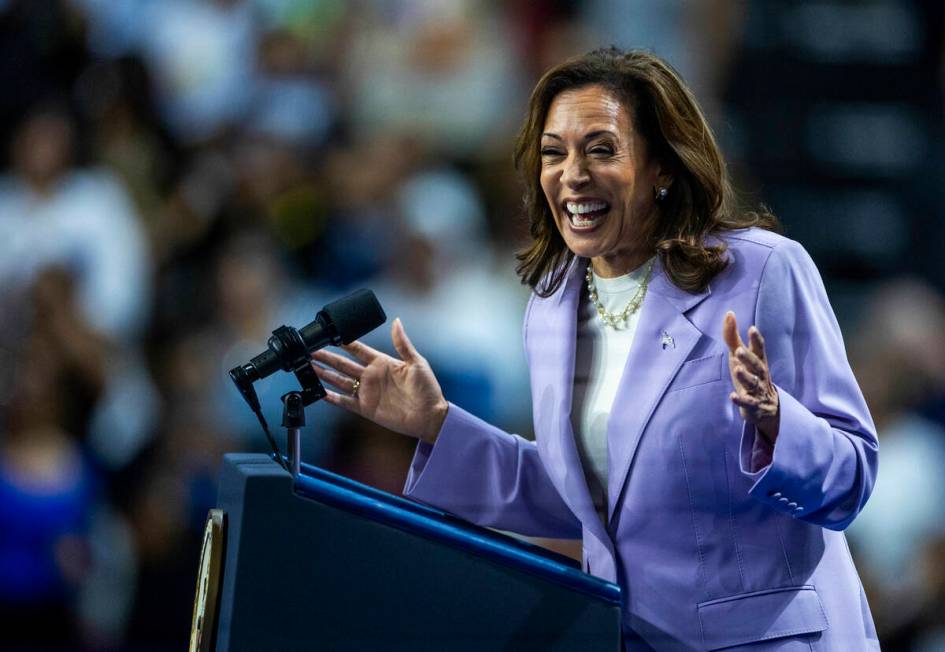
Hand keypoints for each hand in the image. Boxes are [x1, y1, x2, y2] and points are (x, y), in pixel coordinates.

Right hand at [311, 318, 447, 444]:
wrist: (430, 417)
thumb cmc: (428, 389)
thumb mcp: (417, 362)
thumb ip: (402, 343)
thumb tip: (397, 321)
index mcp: (383, 363)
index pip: (358, 350)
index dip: (344, 343)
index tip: (329, 335)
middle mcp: (372, 377)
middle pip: (344, 364)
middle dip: (327, 357)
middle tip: (311, 351)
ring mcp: (367, 393)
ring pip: (340, 381)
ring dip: (325, 374)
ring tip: (309, 367)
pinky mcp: (366, 408)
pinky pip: (344, 401)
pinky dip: (332, 397)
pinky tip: (319, 392)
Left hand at [722, 311, 779, 443]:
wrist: (766, 407)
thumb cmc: (750, 374)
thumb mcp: (740, 356)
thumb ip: (733, 336)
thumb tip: (729, 313)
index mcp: (758, 361)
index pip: (760, 349)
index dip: (756, 339)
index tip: (752, 328)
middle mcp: (760, 375)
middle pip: (757, 365)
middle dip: (749, 358)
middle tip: (739, 350)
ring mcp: (758, 390)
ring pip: (753, 383)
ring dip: (746, 376)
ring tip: (737, 369)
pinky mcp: (753, 405)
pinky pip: (748, 402)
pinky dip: (741, 400)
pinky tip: (732, 396)